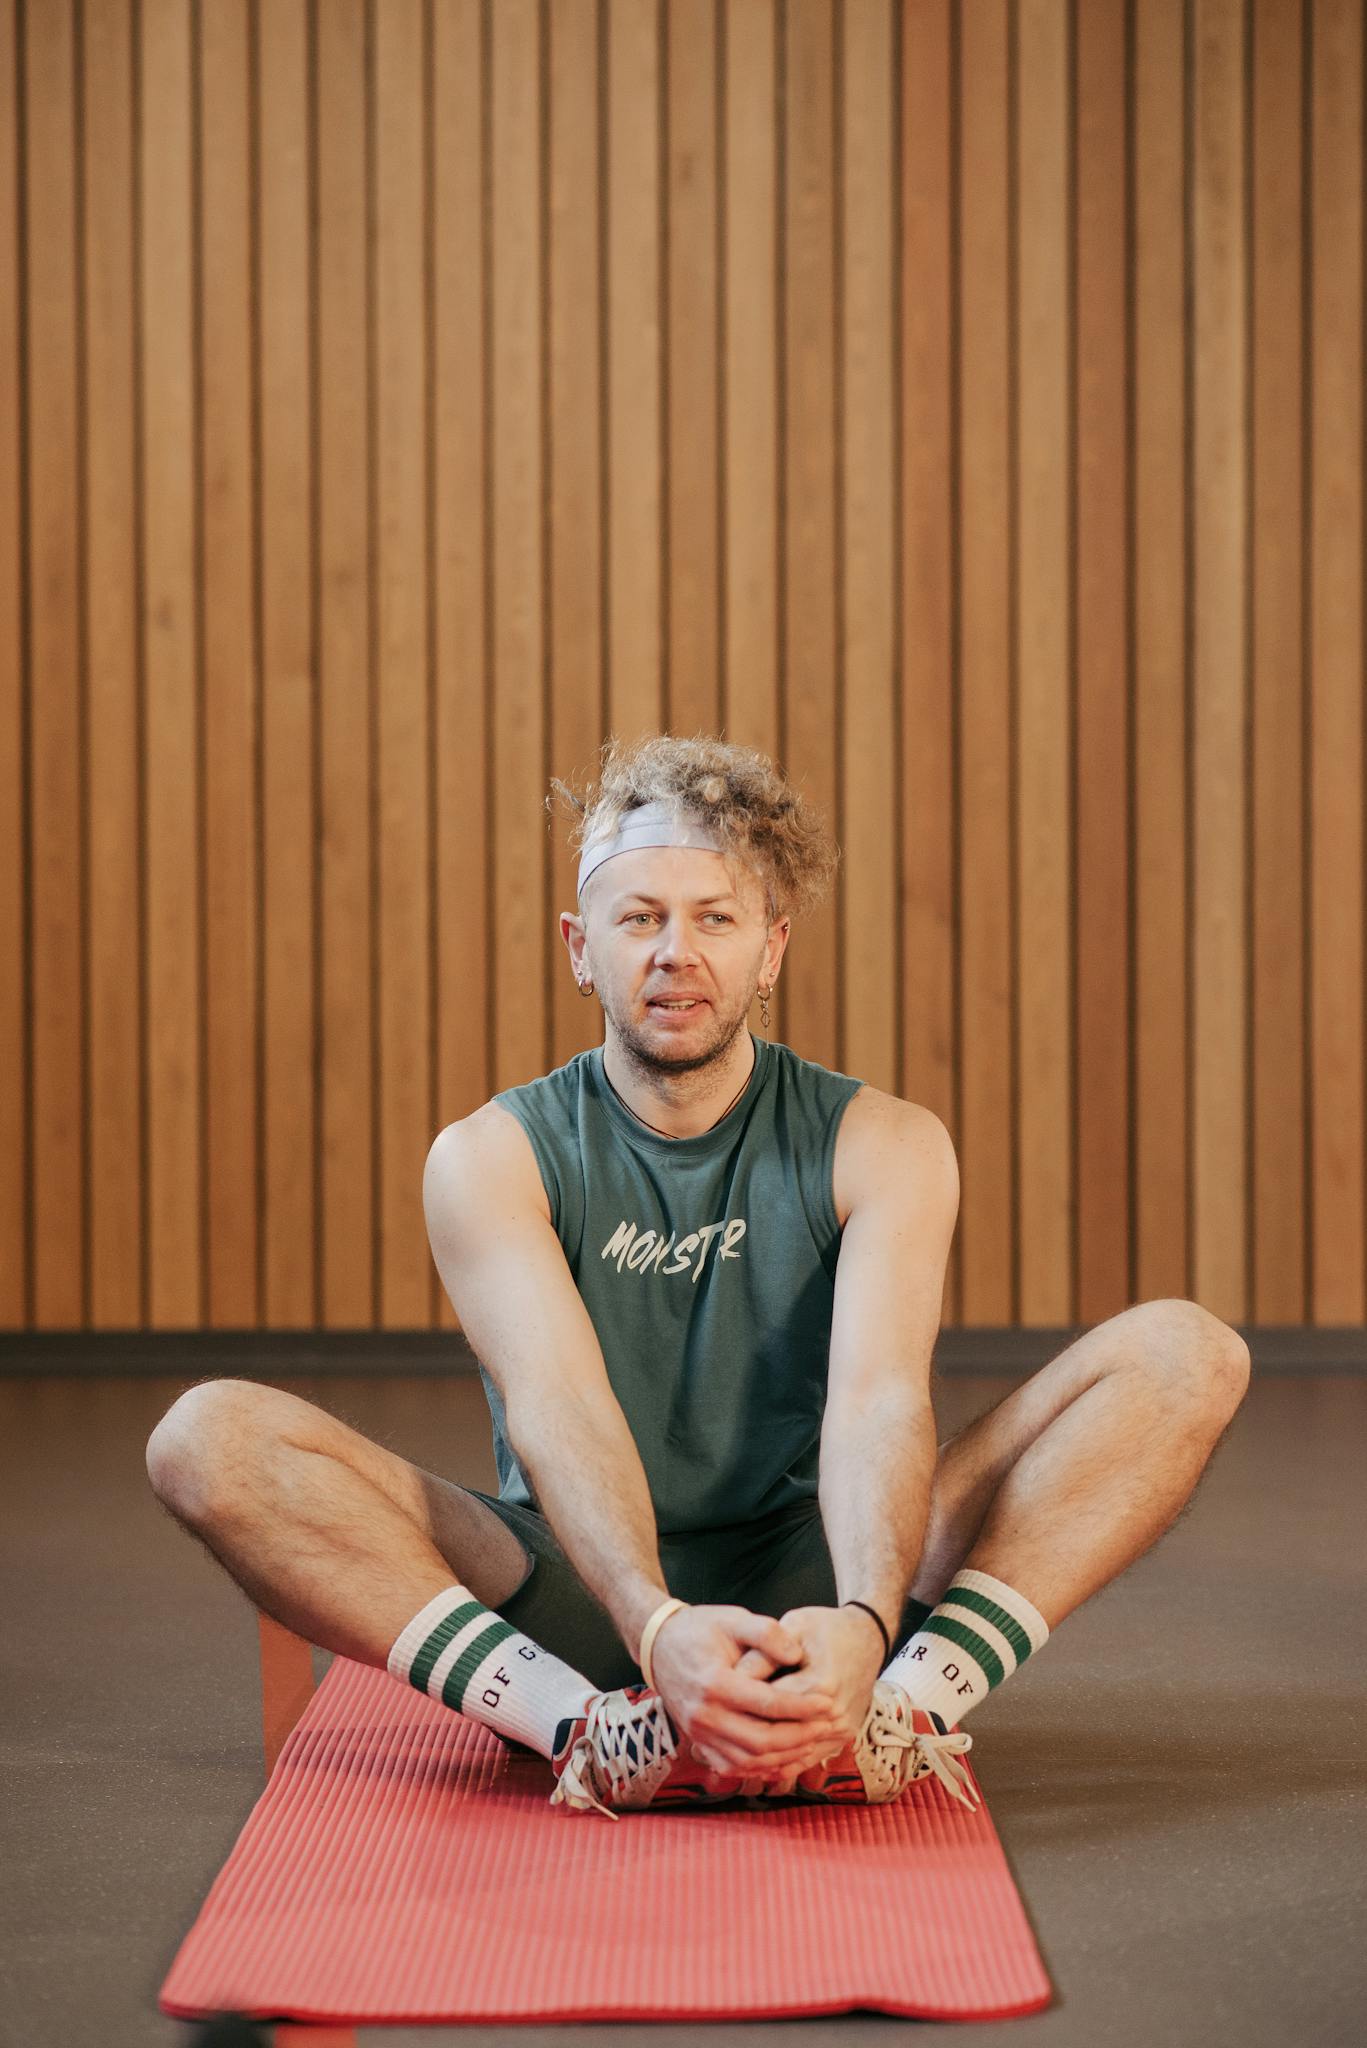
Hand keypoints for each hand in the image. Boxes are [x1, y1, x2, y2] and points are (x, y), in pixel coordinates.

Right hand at [646, 1603, 847, 1778]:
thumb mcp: (733, 1618)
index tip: (828, 1702)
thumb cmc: (700, 1629)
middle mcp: (704, 1715)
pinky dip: (761, 1767)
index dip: (802, 1707)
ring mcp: (698, 1733)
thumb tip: (797, 1655)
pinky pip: (733, 1766)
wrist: (659, 1646)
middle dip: (799, 1737)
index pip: (767, 1704)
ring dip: (785, 1756)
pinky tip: (785, 1756)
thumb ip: (767, 1632)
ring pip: (749, 1760)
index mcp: (714, 1682)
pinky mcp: (698, 1742)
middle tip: (826, 1725)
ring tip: (813, 1740)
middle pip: (760, 1741)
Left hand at [731, 1604, 886, 1787]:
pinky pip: (805, 1761)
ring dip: (759, 1754)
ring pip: (791, 1755)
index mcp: (820, 1682)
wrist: (867, 1639)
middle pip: (778, 1732)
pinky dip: (779, 1764)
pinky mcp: (842, 1738)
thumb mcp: (795, 1625)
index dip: (739, 1697)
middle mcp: (833, 1713)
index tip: (715, 1694)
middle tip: (714, 1724)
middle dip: (744, 1729)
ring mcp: (840, 1730)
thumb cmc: (826, 1628)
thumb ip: (764, 1650)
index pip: (768, 1700)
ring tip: (726, 1745)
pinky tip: (753, 1760)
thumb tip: (733, 1675)